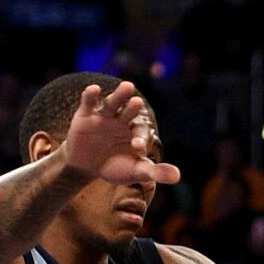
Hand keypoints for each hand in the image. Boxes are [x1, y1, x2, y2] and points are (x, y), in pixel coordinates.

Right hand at [62, 82, 181, 185]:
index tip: (136, 147)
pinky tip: (94, 89)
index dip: (140, 139)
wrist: (88, 166)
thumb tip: (177, 177)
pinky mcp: (85, 115)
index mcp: (136, 132)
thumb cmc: (116, 167)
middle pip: (129, 111)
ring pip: (112, 103)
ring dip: (119, 95)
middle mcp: (122, 120)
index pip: (140, 133)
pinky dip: (91, 95)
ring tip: (128, 87)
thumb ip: (155, 172)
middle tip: (138, 102)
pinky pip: (89, 103)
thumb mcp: (136, 172)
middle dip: (133, 107)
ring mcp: (104, 116)